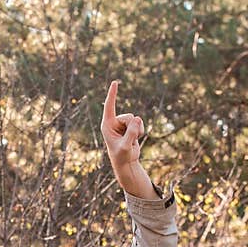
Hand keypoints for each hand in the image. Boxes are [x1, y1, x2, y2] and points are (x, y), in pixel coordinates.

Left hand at [100, 81, 156, 198]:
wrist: (126, 163)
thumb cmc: (122, 156)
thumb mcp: (126, 146)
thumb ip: (131, 133)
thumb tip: (138, 119)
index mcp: (107, 125)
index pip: (109, 106)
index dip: (112, 94)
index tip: (115, 83)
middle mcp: (114, 123)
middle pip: (128, 116)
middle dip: (132, 127)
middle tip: (127, 139)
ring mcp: (122, 124)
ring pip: (135, 119)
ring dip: (136, 130)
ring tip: (131, 140)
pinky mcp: (130, 127)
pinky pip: (139, 123)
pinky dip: (140, 131)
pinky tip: (135, 138)